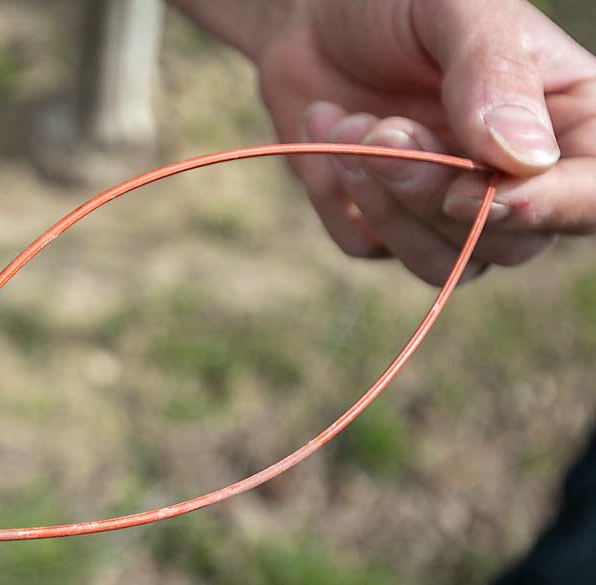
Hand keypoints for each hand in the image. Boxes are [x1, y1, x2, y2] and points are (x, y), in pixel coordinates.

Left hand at [252, 0, 595, 284]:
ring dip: (387, 205)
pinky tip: (326, 129)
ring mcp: (446, 206)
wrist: (312, 15)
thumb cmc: (395, 2)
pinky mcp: (382, 221)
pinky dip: (336, 197)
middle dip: (433, 193)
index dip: (543, 209)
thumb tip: (525, 161)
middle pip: (506, 244)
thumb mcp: (455, 9)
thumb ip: (494, 75)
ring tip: (351, 126)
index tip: (469, 191)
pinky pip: (366, 247)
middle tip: (386, 129)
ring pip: (439, 263)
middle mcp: (512, 176)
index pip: (590, 197)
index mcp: (565, 118)